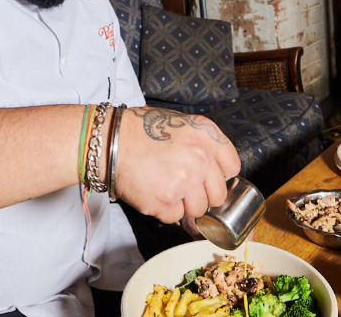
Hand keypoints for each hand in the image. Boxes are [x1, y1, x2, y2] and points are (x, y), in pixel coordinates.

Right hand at [114, 106, 240, 223]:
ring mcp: (184, 182)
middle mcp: (200, 158)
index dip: (218, 175)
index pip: (232, 167)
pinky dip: (164, 210)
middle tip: (182, 186)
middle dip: (201, 194)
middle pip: (217, 195)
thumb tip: (215, 172)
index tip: (208, 177)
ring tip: (163, 187)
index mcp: (206, 135)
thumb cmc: (139, 131)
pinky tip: (151, 192)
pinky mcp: (166, 201)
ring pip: (198, 210)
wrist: (108, 142)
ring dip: (183, 204)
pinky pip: (175, 217)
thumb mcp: (180, 124)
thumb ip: (202, 145)